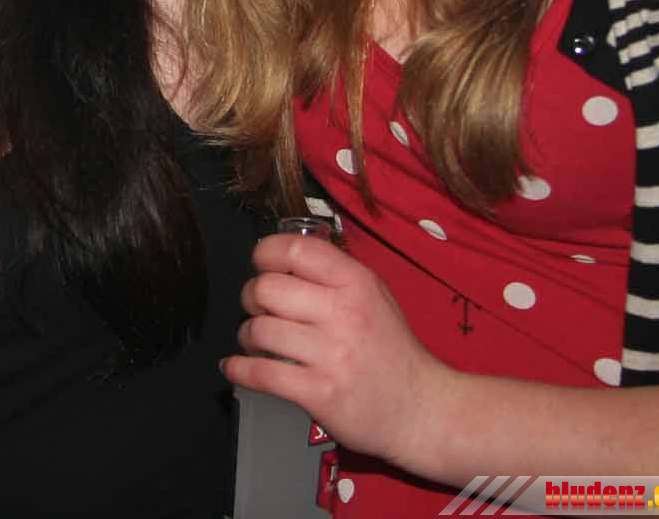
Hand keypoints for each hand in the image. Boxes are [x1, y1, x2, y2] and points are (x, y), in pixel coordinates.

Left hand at [221, 231, 452, 473]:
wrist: (422, 410)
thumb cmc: (392, 351)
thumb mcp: (375, 297)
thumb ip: (333, 275)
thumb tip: (282, 258)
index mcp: (356, 284)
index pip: (295, 250)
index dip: (265, 254)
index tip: (261, 265)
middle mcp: (344, 314)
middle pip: (265, 289)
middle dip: (251, 298)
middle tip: (259, 310)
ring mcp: (331, 355)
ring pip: (258, 330)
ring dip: (248, 336)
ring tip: (258, 342)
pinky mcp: (319, 392)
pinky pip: (261, 373)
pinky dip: (239, 369)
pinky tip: (236, 367)